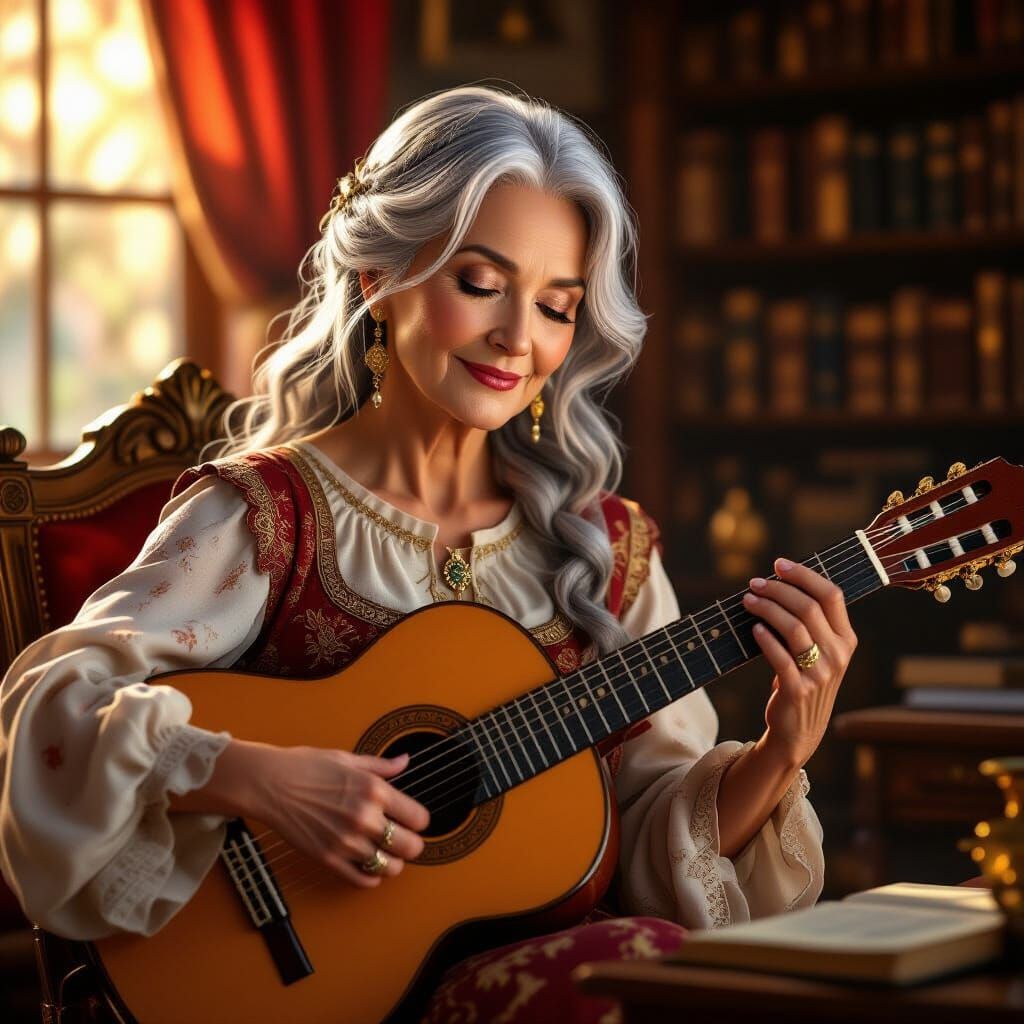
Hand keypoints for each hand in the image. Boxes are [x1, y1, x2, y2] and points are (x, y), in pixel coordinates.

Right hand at [250, 745, 430, 889]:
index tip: (414, 819)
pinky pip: (362, 880)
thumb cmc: (305, 766)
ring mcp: (347, 841)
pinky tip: (369, 866)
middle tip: (405, 840)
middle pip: (411, 847)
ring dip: (393, 864)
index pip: (419, 818)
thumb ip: (380, 765)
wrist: (268, 783)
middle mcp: (365, 818)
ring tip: (387, 854)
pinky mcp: (328, 858)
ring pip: (389, 868)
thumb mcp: (347, 759)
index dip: (420, 820)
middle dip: (412, 845)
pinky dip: (371, 878)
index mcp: (374, 790)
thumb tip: (404, 761)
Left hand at [742, 557, 857, 768]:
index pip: (832, 595)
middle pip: (809, 607)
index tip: (779, 564)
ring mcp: (820, 674)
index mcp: (846, 640)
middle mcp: (838, 655)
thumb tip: (777, 581)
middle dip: (778, 589)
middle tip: (754, 584)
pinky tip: (753, 628)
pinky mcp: (798, 690)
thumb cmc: (803, 680)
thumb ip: (810, 622)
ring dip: (767, 608)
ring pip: (794, 628)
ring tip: (748, 600)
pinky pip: (780, 657)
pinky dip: (765, 639)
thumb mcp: (818, 652)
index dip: (804, 575)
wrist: (798, 730)